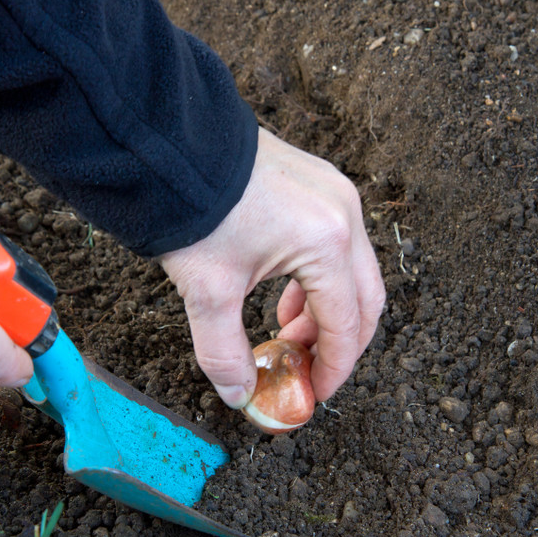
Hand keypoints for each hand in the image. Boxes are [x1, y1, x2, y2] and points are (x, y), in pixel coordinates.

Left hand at [159, 127, 384, 408]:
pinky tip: (285, 296)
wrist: (172, 142)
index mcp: (327, 243)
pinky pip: (337, 243)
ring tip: (288, 333)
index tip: (314, 393)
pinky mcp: (319, 184)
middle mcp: (344, 214)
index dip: (333, 367)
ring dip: (328, 311)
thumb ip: (224, 352)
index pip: (347, 324)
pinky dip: (318, 279)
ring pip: (353, 271)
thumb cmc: (194, 209)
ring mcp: (336, 193)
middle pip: (366, 298)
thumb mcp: (207, 291)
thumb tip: (238, 394)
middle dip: (340, 343)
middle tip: (310, 371)